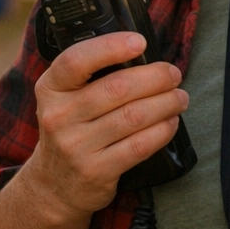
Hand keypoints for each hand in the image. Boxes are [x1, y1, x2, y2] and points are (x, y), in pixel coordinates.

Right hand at [25, 31, 187, 220]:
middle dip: (155, 78)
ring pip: (133, 116)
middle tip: (173, 75)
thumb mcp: (66, 99)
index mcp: (50, 89)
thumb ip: (91, 76)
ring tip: (179, 98)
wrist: (54, 186)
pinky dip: (162, 131)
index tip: (140, 42)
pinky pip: (139, 145)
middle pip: (117, 88)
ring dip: (166, 103)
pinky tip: (171, 122)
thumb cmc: (71, 130)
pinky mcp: (96, 171)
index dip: (110, 47)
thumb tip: (144, 54)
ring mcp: (75, 146)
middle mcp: (58, 116)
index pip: (75, 60)